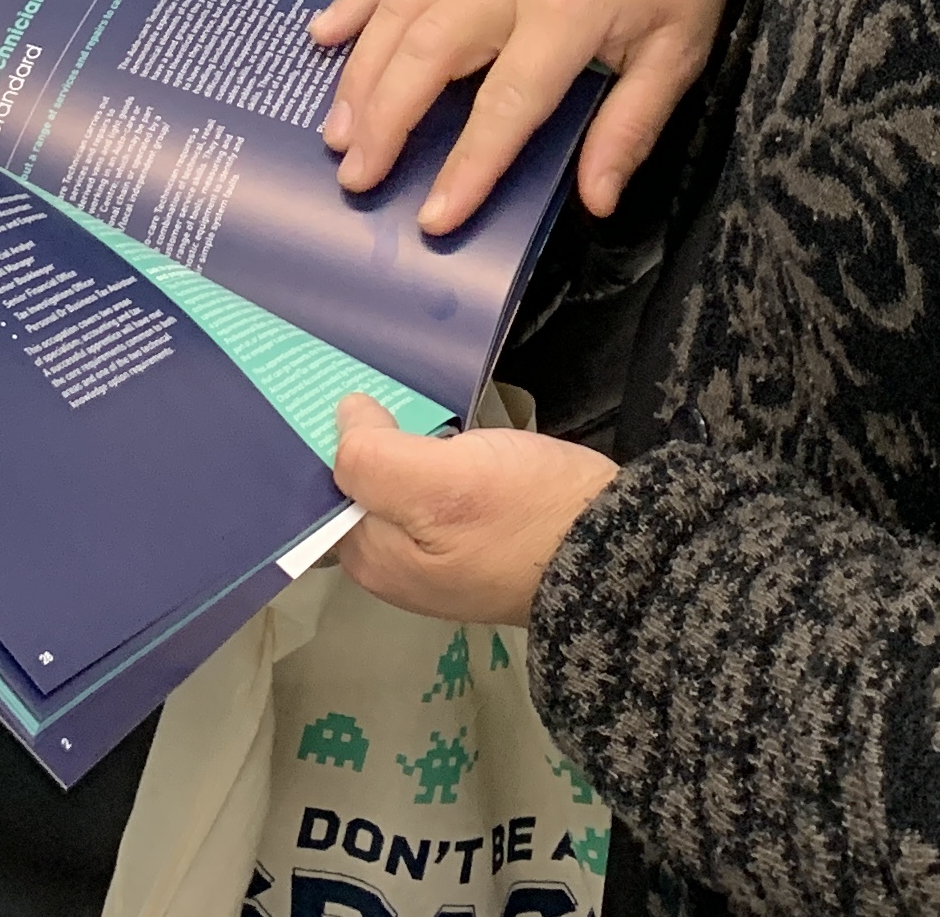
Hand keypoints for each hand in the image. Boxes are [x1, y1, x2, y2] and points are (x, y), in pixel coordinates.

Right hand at [312, 0, 780, 235]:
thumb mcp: (680, 52)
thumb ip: (632, 127)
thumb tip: (594, 202)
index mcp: (573, 9)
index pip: (508, 101)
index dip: (469, 164)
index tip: (434, 219)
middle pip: (430, 47)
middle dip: (386, 117)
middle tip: (356, 176)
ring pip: (403, 5)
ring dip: (363, 68)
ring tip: (337, 130)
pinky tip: (325, 34)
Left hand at [333, 396, 616, 626]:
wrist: (617, 554)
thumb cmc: (523, 516)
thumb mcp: (440, 482)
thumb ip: (376, 457)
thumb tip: (345, 417)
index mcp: (374, 558)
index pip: (322, 494)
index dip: (322, 443)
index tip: (322, 391)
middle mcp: (397, 565)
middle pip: (360, 489)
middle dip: (360, 440)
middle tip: (360, 375)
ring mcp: (439, 554)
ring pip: (399, 485)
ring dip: (397, 442)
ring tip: (392, 387)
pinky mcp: (478, 537)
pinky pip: (435, 489)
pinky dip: (432, 455)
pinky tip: (440, 425)